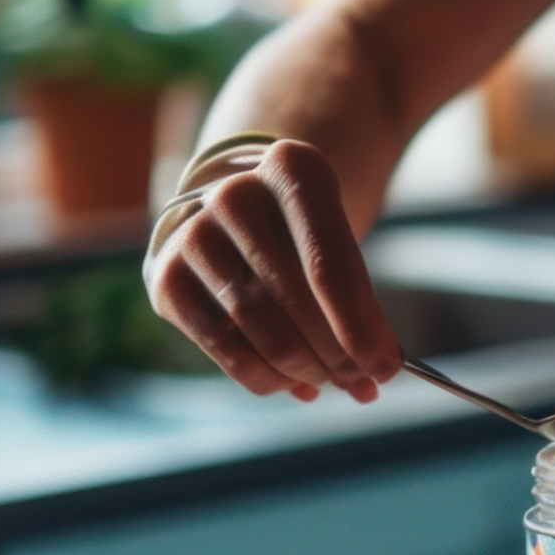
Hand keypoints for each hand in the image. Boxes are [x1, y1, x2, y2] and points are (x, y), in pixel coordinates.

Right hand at [143, 139, 401, 401]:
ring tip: (331, 381)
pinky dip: (270, 380)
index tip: (387, 367)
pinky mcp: (167, 279)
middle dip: (339, 356)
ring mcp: (194, 236)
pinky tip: (295, 384)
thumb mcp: (339, 238)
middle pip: (298, 304)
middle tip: (363, 381)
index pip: (329, 267)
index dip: (361, 327)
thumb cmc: (302, 232)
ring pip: (265, 333)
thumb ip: (360, 301)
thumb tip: (376, 371)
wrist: (234, 211)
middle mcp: (234, 195)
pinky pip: (227, 351)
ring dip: (308, 371)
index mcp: (291, 171)